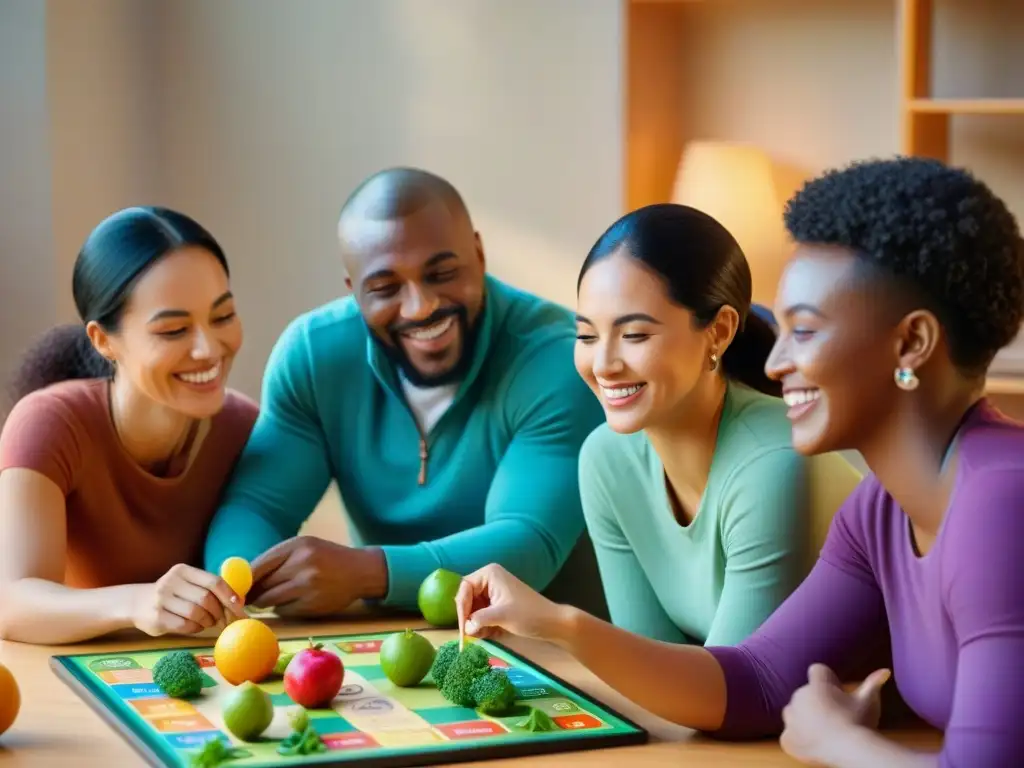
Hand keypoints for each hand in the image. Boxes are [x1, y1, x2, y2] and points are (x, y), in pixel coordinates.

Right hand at [132, 563, 245, 636]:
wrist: (136, 604)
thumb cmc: (172, 595)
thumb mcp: (188, 585)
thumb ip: (210, 590)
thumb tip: (240, 603)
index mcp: (183, 571)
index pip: (213, 581)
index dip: (230, 595)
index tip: (240, 608)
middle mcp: (171, 582)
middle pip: (206, 599)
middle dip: (219, 612)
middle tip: (224, 621)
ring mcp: (162, 599)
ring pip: (197, 613)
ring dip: (207, 621)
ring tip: (208, 623)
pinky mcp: (156, 617)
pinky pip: (185, 625)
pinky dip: (195, 628)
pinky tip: (195, 626)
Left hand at [248, 536, 386, 617]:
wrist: (361, 571)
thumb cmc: (328, 558)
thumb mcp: (305, 548)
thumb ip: (278, 559)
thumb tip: (244, 579)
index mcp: (297, 545)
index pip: (259, 565)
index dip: (244, 579)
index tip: (235, 587)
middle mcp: (302, 564)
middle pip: (263, 584)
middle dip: (253, 593)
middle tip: (246, 599)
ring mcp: (308, 585)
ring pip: (271, 600)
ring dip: (265, 602)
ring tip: (269, 599)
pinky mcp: (313, 604)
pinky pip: (285, 610)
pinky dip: (282, 609)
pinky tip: (291, 603)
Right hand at [456, 563, 568, 641]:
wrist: (552, 623)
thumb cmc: (528, 615)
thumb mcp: (501, 616)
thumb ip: (479, 620)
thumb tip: (466, 628)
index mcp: (489, 574)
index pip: (464, 588)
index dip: (461, 608)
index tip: (463, 628)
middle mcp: (489, 579)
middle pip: (467, 599)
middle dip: (469, 617)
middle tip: (472, 635)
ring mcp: (493, 592)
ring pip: (473, 609)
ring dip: (477, 624)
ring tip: (487, 634)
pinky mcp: (498, 604)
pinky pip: (482, 614)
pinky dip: (484, 625)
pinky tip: (493, 633)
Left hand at [780, 663, 891, 764]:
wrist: (850, 750)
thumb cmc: (860, 722)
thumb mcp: (868, 701)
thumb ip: (873, 683)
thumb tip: (885, 671)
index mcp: (817, 684)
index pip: (817, 670)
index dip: (827, 680)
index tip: (838, 693)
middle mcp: (799, 696)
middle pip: (804, 693)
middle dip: (815, 701)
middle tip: (834, 717)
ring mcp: (791, 718)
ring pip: (793, 712)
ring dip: (803, 718)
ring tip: (824, 731)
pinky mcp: (786, 738)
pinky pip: (788, 735)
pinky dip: (798, 740)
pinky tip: (815, 744)